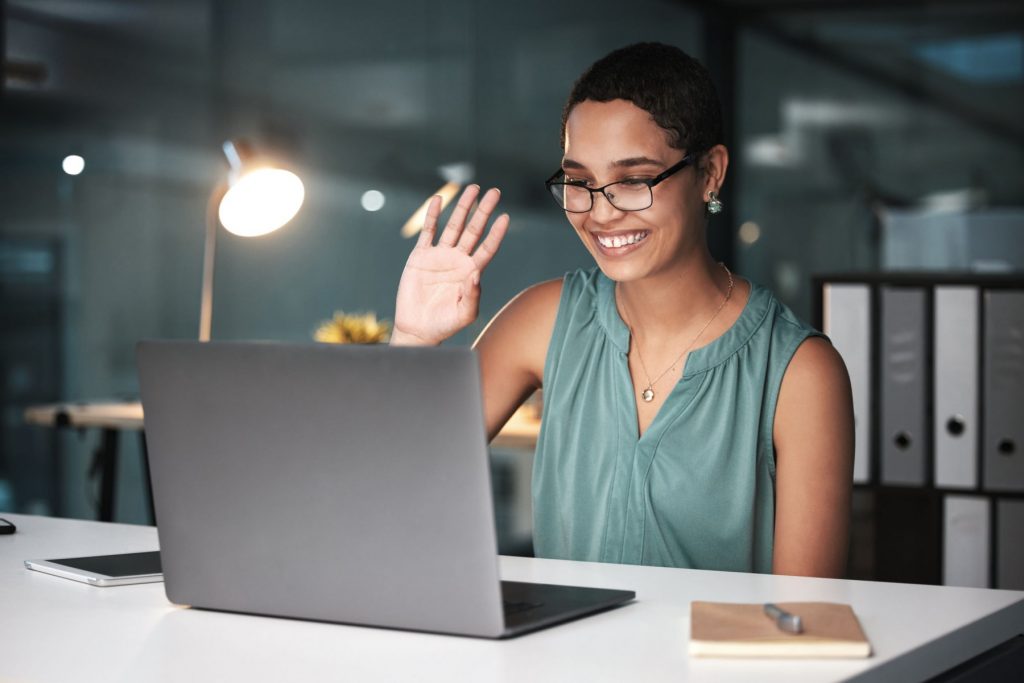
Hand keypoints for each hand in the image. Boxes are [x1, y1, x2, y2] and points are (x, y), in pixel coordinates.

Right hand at [391, 185, 509, 345]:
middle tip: (494, 191)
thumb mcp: (464, 314)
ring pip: (453, 225)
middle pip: (474, 230)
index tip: (505, 217)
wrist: (418, 329)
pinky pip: (428, 231)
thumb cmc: (444, 324)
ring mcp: (440, 255)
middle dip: (483, 211)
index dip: (496, 233)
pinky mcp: (421, 256)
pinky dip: (432, 215)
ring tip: (472, 189)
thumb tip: (477, 273)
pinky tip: (438, 200)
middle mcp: (458, 260)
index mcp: (471, 272)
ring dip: (462, 207)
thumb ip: (473, 295)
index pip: (487, 247)